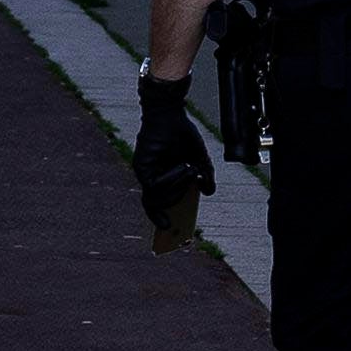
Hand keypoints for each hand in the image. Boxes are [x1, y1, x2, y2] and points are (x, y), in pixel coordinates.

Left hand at [131, 74, 214, 249]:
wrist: (171, 114)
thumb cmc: (182, 134)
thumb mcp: (199, 158)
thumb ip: (204, 176)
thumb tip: (209, 192)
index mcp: (164, 179)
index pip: (163, 205)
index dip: (167, 220)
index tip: (176, 236)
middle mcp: (152, 179)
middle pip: (155, 207)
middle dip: (164, 219)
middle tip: (173, 230)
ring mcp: (145, 173)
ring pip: (157, 198)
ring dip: (177, 189)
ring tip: (192, 171)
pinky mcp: (141, 166)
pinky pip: (154, 184)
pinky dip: (172, 180)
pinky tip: (185, 168)